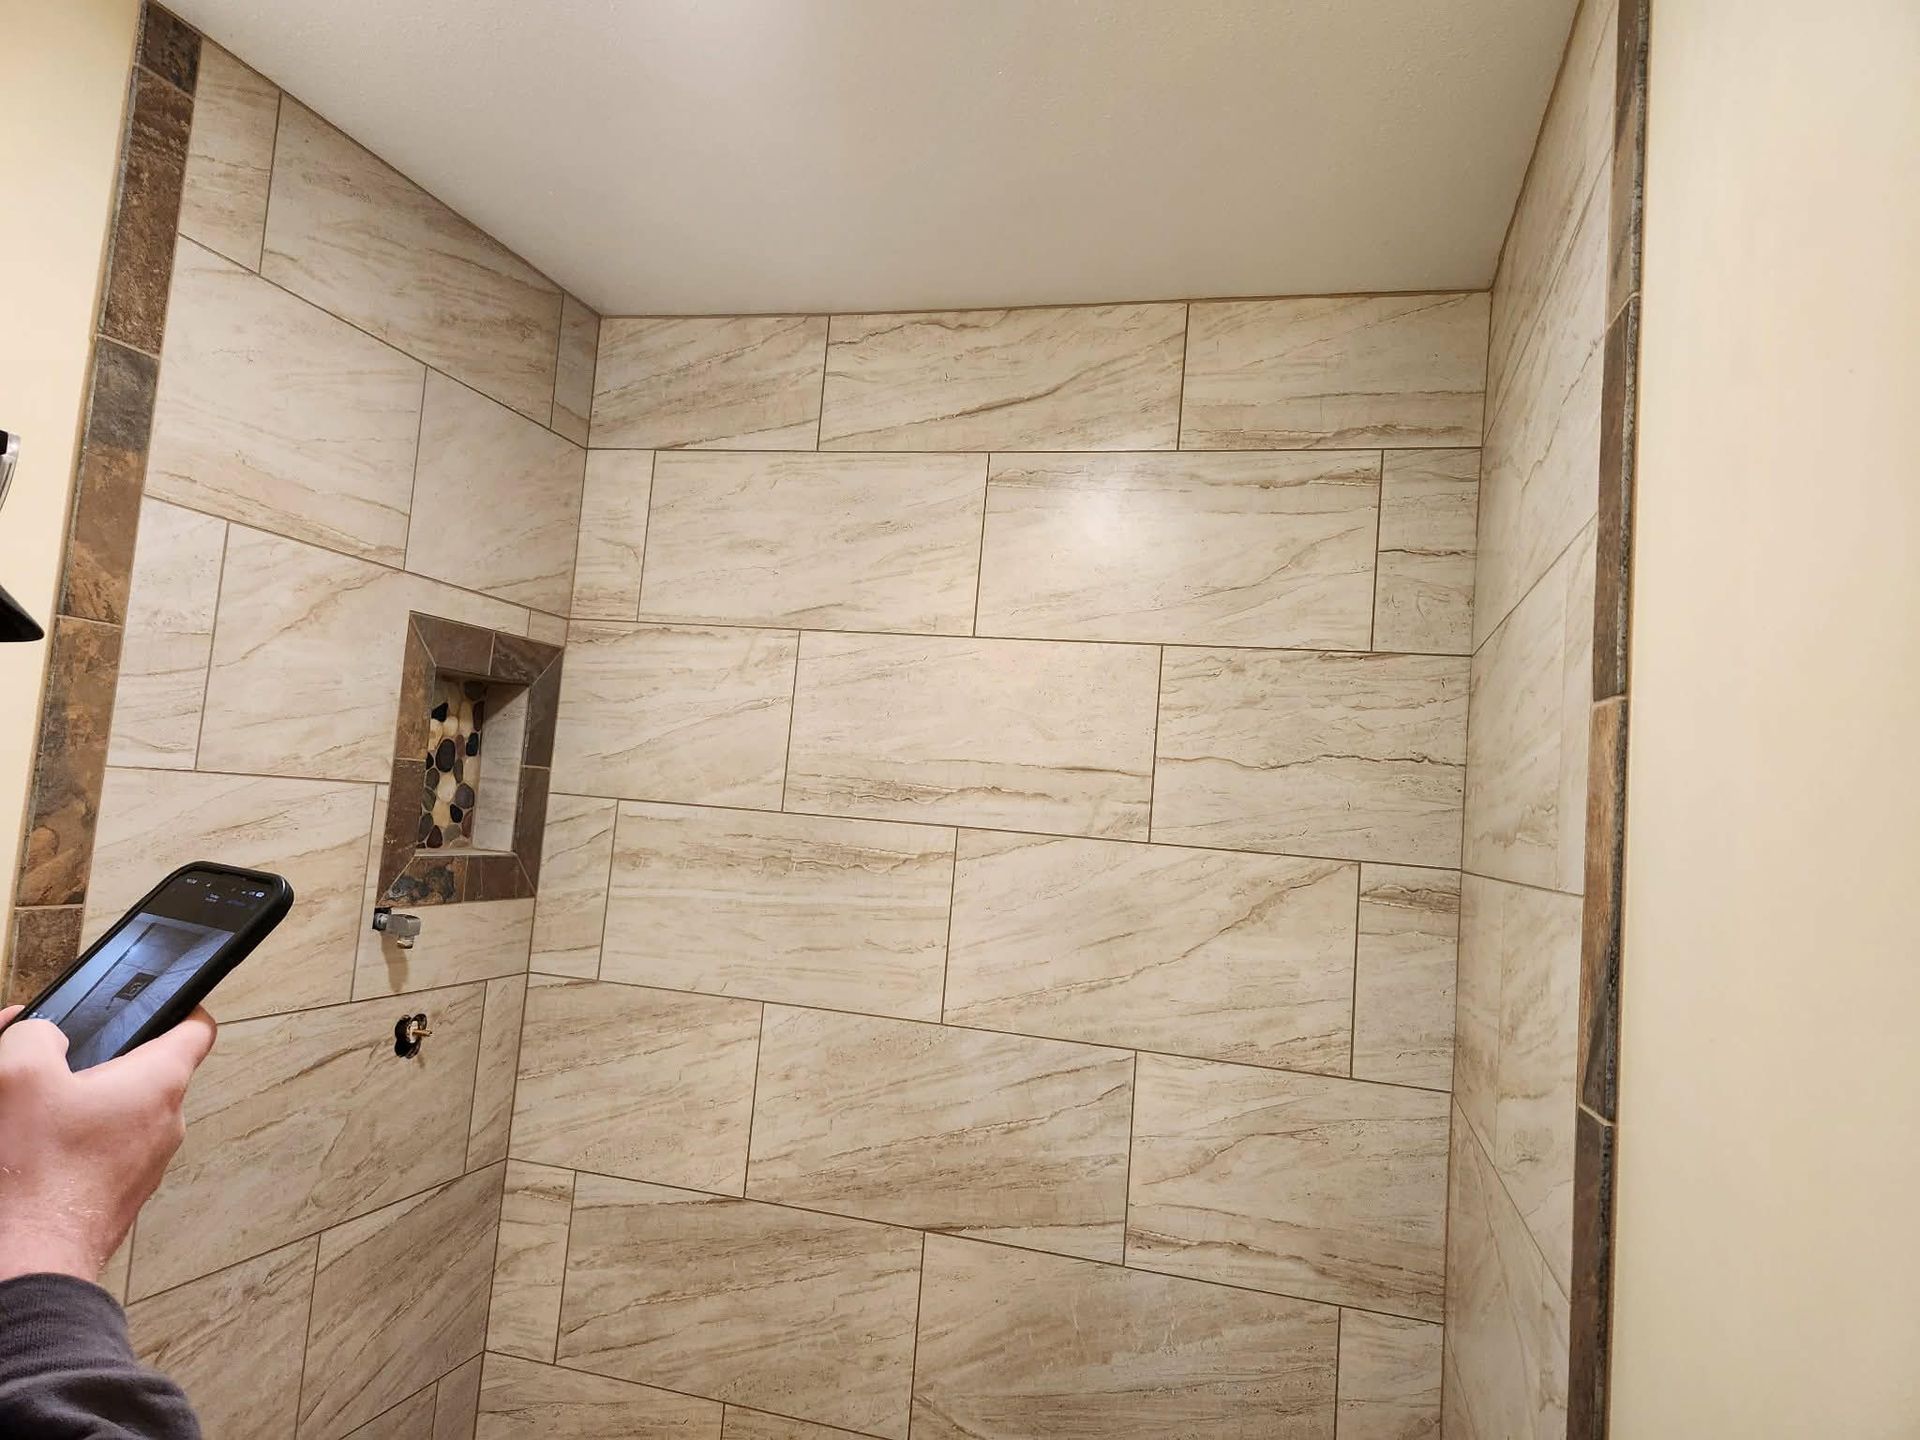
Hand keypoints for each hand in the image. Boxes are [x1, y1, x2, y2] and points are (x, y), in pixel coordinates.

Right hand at [0, 1005, 216, 1285]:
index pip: (197, 1027)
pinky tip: (32, 1148)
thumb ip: (35, 1034)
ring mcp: (143, 1164)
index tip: (160, 1001)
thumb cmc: (33, 1176)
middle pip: (143, 1071)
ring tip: (29, 1109)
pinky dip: (71, 1141)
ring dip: (78, 1103)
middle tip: (49, 1060)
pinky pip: (101, 1151)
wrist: (28, 1260)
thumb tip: (42, 1035)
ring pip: (118, 1114)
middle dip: (98, 1059)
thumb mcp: (18, 1074)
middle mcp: (164, 1123)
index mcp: (159, 1083)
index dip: (180, 1005)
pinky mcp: (115, 1195)